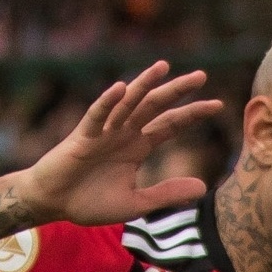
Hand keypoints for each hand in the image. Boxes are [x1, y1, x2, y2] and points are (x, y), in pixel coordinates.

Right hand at [17, 63, 223, 227]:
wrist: (54, 204)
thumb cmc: (91, 202)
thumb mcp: (137, 203)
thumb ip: (167, 194)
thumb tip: (204, 187)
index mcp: (138, 147)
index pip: (170, 125)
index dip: (192, 114)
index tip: (218, 105)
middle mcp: (124, 133)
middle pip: (155, 106)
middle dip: (178, 91)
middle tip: (202, 76)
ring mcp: (104, 131)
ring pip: (128, 103)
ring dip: (145, 84)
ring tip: (164, 67)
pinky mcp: (83, 136)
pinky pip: (97, 115)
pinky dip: (108, 102)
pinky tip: (122, 89)